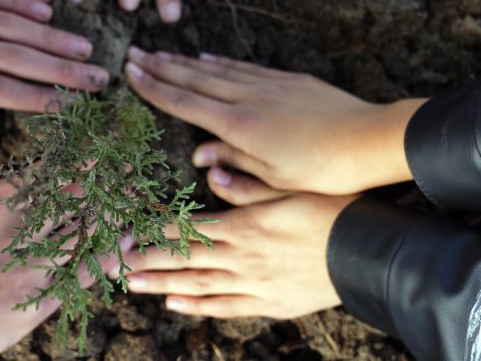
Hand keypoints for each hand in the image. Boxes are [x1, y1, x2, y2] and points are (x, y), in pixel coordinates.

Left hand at [123, 171, 353, 319]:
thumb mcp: (289, 188)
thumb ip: (247, 184)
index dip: (153, 229)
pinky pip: (226, 307)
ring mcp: (254, 284)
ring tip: (130, 284)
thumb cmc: (332, 211)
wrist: (370, 253)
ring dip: (161, 284)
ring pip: (198, 285)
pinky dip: (198, 306)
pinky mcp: (270, 304)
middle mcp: (243, 258)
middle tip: (110, 264)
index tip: (123, 230)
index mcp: (245, 225)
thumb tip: (210, 174)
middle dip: (145, 260)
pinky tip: (174, 303)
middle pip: (183, 259)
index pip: (187, 227)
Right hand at [124, 48, 422, 193]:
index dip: (154, 88)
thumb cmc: (322, 172)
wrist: (369, 141)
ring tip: (160, 52)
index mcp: (239, 126)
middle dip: (160, 66)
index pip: (185, 103)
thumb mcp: (273, 181)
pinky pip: (244, 67)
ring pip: (217, 69)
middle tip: (133, 53)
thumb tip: (201, 157)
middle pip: (194, 78)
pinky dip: (221, 62)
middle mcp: (248, 98)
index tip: (130, 73)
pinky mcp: (288, 80)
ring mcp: (268, 84)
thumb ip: (233, 168)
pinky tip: (207, 58)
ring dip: (185, 61)